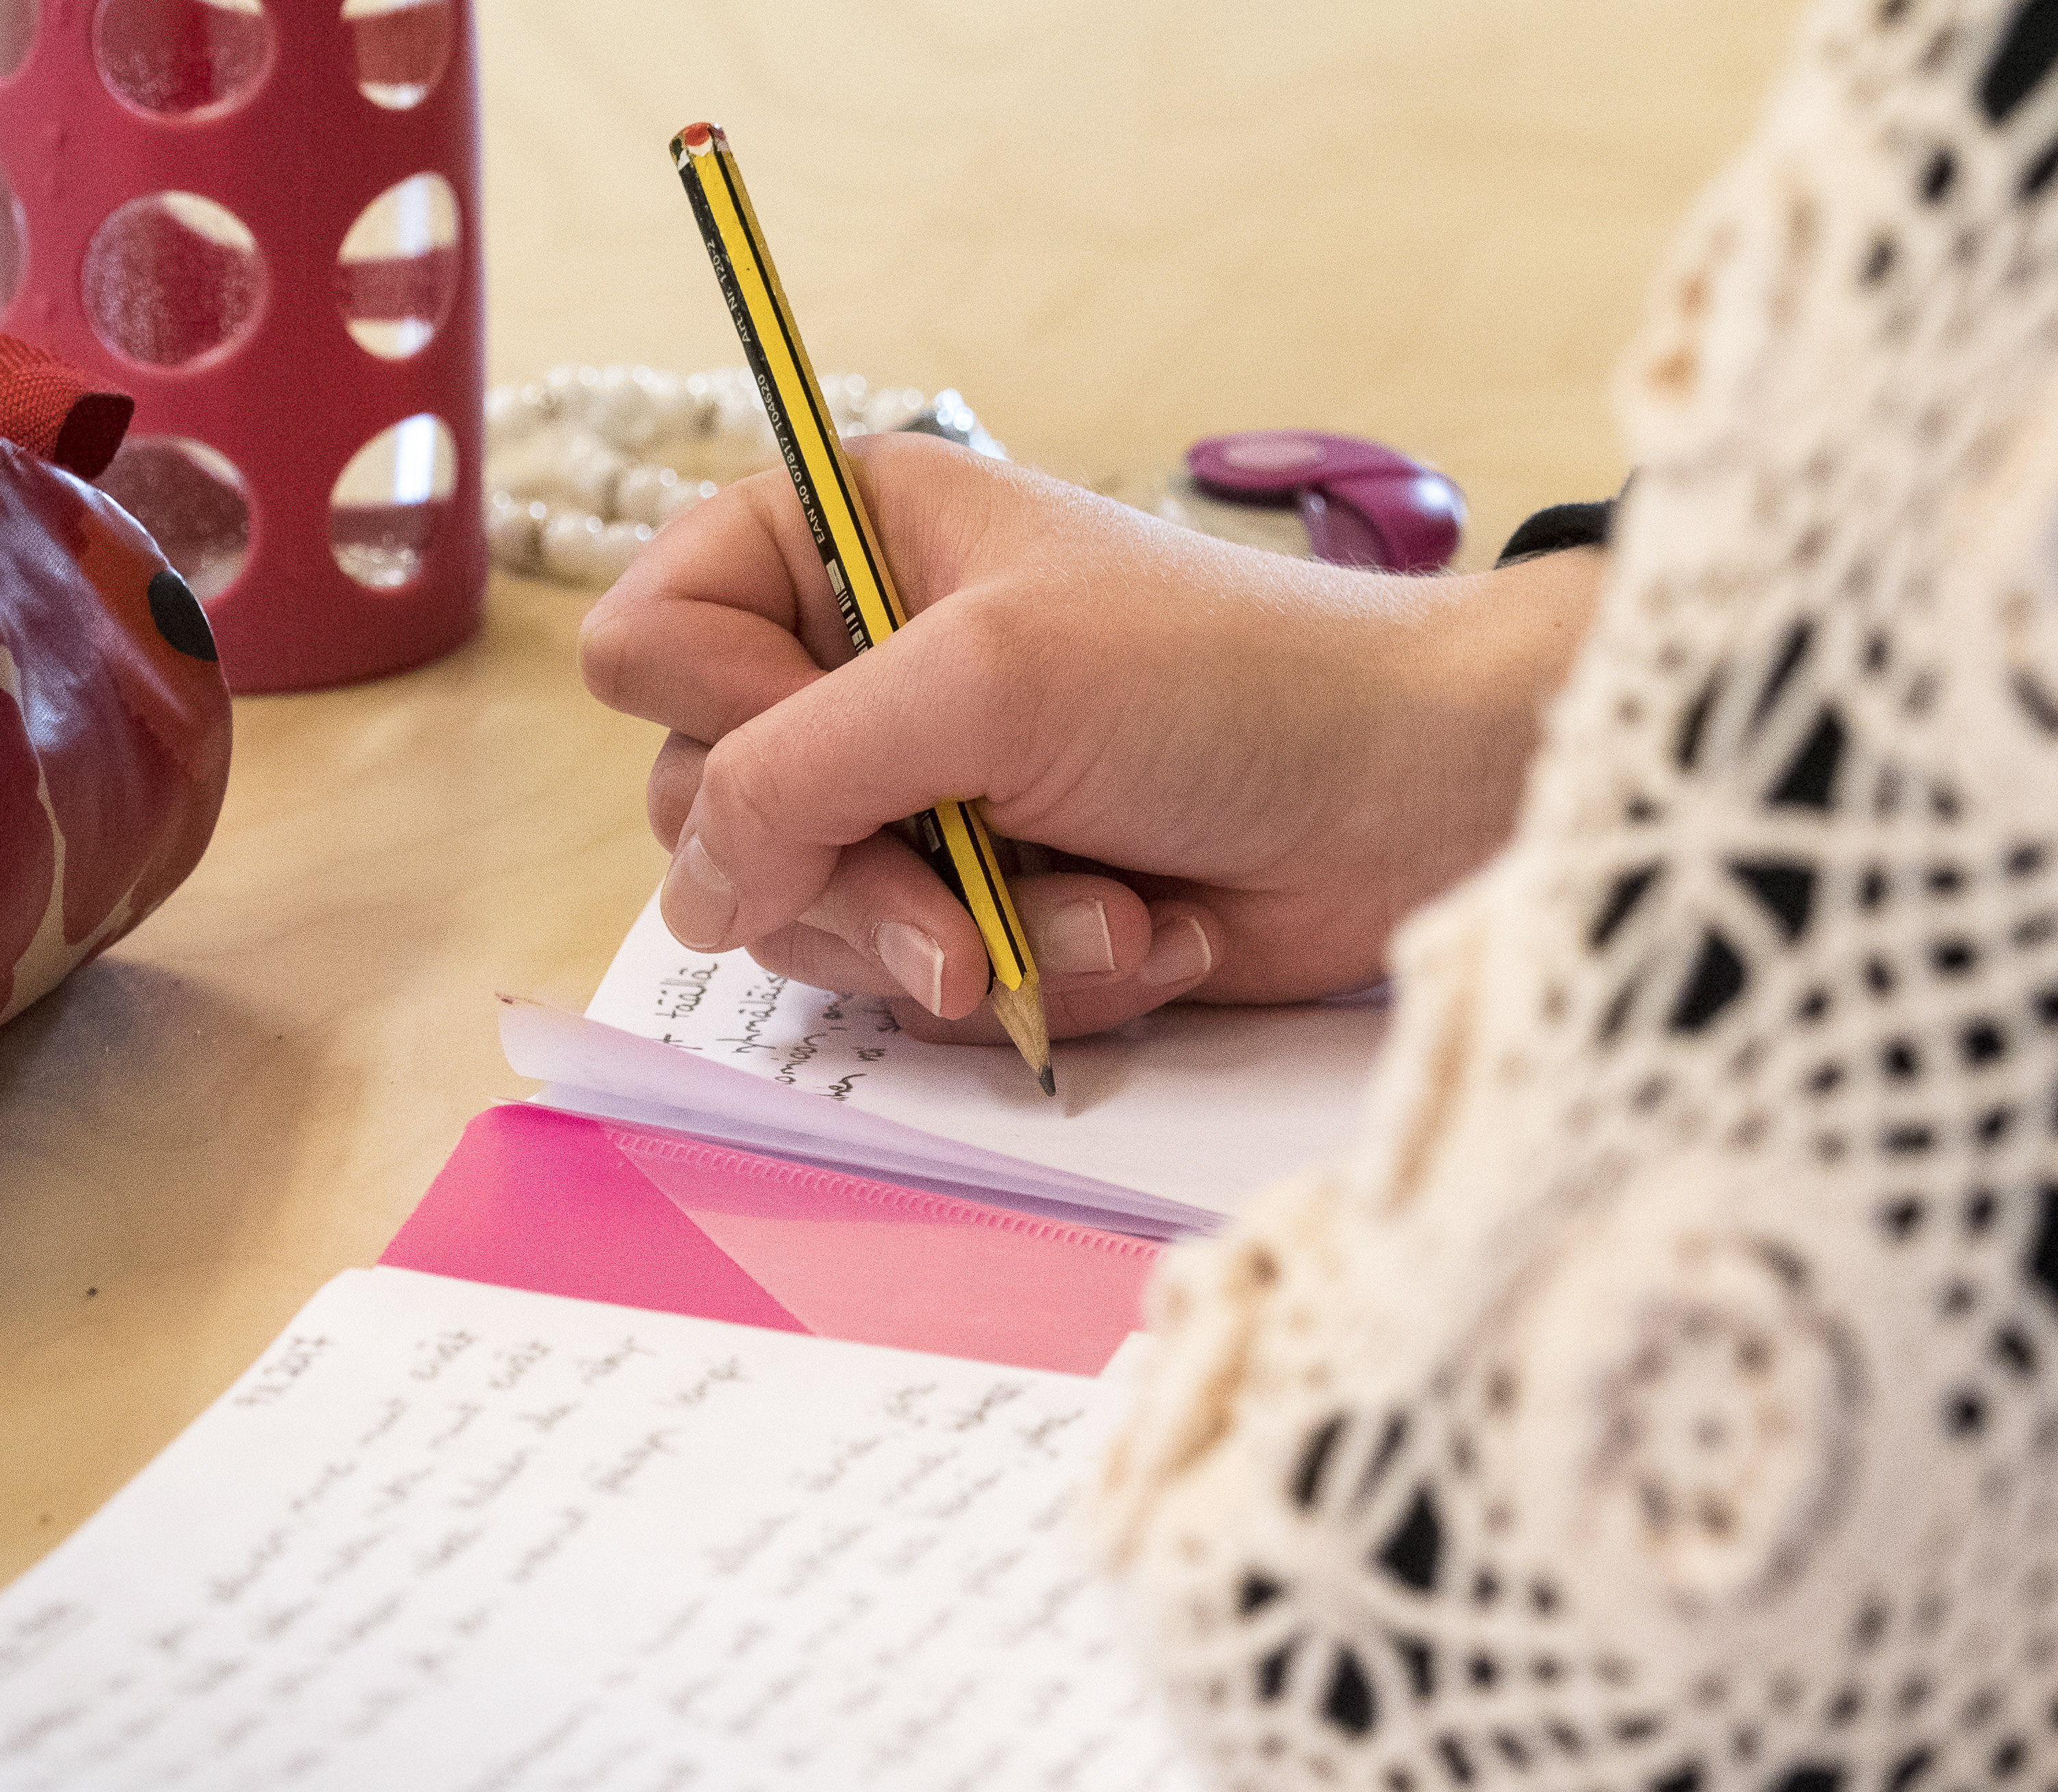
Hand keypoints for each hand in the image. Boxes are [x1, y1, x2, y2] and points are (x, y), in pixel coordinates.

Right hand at [579, 432, 1601, 1042]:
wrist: (1407, 798)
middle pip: (708, 812)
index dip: (721, 717)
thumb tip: (698, 890)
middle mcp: (863, 665)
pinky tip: (1141, 938)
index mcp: (844, 541)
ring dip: (964, 941)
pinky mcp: (988, 902)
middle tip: (965, 900)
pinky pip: (920, 984)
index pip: (650, 643)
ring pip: (809, 920)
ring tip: (1105, 916)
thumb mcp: (985, 686)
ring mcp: (922, 794)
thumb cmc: (1223, 685)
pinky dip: (1034, 981)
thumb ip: (795, 774)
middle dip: (854, 880)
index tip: (838, 737)